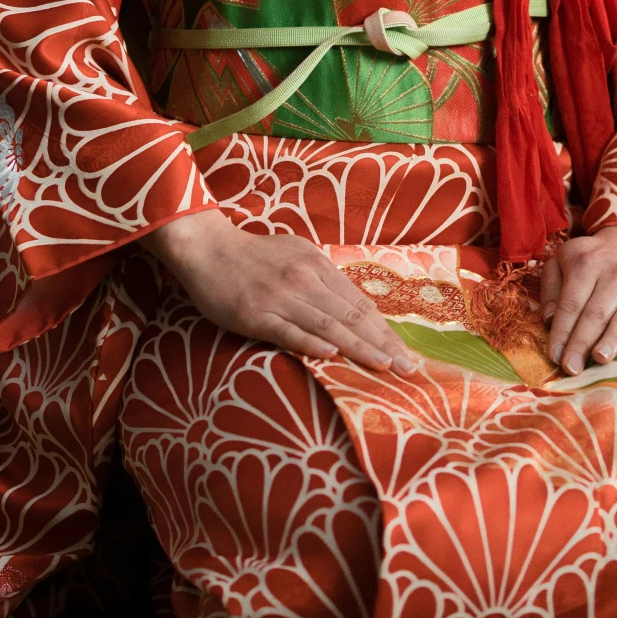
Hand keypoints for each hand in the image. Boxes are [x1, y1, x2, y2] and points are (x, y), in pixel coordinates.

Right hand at [147, 210, 420, 376]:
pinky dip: (312, 343)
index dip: (385, 330)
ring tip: (384, 367)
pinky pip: (289, 331)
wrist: (208, 248)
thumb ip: (322, 278)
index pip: (360, 304)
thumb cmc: (253, 255)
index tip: (406, 353)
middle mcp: (304, 280)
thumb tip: (351, 305)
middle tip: (408, 369)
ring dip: (359, 348)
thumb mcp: (296, 255)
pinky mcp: (255, 313)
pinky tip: (333, 357)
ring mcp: (280, 297)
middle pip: (352, 316)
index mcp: (318, 266)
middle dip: (383, 344)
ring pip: (328, 325)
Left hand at [540, 227, 616, 375]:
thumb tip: (549, 320)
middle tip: (572, 368)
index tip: (554, 356)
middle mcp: (615, 274)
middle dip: (582, 343)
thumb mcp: (564, 261)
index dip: (562, 331)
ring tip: (600, 359)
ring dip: (613, 339)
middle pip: (596, 313)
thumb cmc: (593, 260)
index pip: (571, 303)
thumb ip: (552, 289)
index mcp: (585, 264)